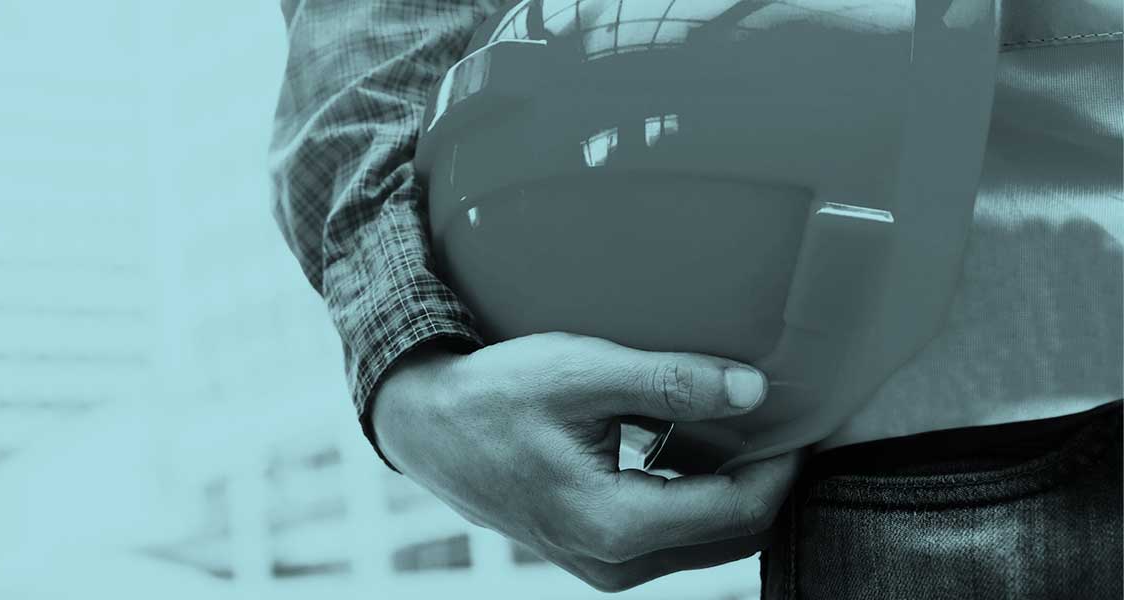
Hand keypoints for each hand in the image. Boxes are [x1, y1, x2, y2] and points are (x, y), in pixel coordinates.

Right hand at [373, 332, 801, 591]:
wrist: (428, 427)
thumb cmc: (494, 397)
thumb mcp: (582, 374)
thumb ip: (671, 383)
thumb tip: (753, 390)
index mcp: (613, 525)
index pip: (739, 509)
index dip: (782, 461)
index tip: (801, 413)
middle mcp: (613, 563)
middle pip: (733, 536)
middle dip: (767, 479)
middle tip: (781, 417)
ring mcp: (604, 566)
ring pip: (707, 541)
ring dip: (735, 490)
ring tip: (739, 426)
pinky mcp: (597, 554)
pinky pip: (675, 538)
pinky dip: (699, 497)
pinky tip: (692, 445)